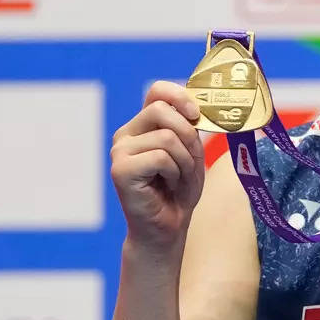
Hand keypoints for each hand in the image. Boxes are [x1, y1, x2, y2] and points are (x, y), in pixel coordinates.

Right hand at [110, 81, 207, 252]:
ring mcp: (120, 151)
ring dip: (185, 161)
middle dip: (187, 135)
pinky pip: (161, 157)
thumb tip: (198, 106)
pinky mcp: (121, 169)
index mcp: (142, 126)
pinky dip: (174, 173)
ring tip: (177, 179)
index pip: (157, 91)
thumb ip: (189, 127)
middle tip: (189, 162)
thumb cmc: (179, 190)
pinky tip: (167, 186)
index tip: (196, 113)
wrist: (168, 227)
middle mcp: (126, 134)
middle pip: (162, 110)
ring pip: (167, 137)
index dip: (179, 95)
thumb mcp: (191, 152)